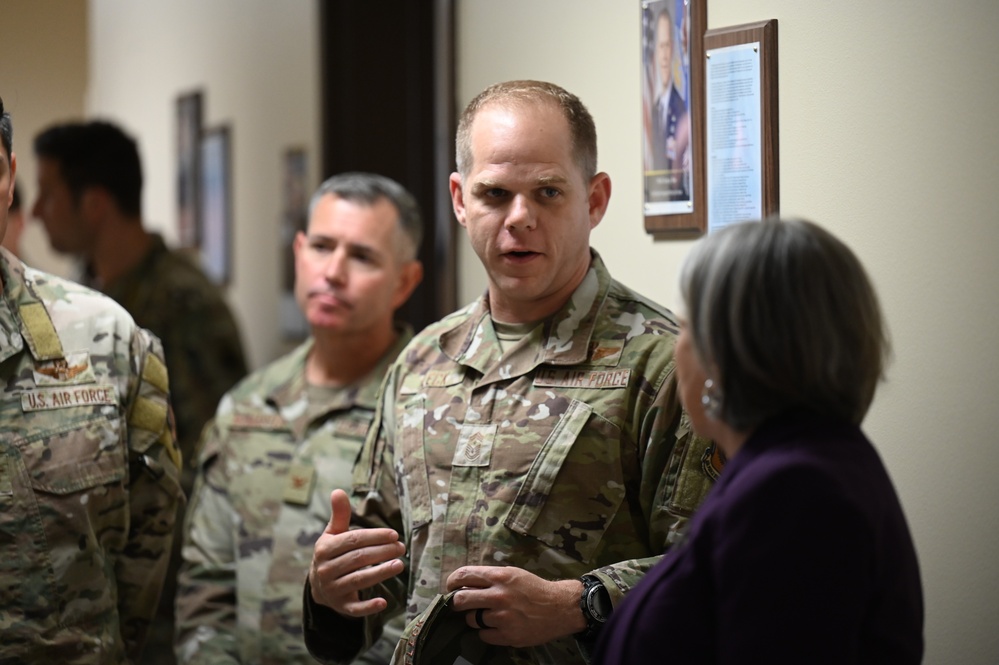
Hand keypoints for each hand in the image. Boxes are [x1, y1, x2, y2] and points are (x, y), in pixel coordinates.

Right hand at [309, 489, 405, 616]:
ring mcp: (332, 589)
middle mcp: (325, 570)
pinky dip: (368, 606)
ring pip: (358, 580)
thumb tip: (338, 491)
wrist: (318, 586)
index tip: (394, 534)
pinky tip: (383, 602)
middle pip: (357, 559)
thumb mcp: (333, 534)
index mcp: (324, 549)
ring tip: (400, 565)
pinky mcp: (340, 606)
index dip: (374, 536)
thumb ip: (339, 515)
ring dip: (380, 573)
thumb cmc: (332, 553)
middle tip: (401, 547)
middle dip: (381, 552)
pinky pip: (354, 608)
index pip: (352, 540)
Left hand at [445, 566, 585, 647]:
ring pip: (471, 620)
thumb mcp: (513, 574)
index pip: (463, 575)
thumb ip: (490, 578)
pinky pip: (483, 635)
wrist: (560, 607)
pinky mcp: (507, 635)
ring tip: (488, 616)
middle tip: (461, 605)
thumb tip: (465, 584)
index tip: (450, 587)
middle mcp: (498, 595)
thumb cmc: (534, 588)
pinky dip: (487, 632)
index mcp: (499, 577)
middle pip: (460, 600)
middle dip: (456, 603)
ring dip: (475, 618)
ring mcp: (502, 617)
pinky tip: (498, 627)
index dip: (452, 582)